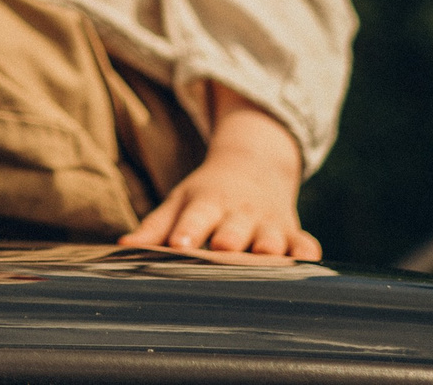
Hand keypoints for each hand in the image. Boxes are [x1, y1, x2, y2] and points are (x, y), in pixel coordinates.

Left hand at [119, 86, 320, 258]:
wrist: (253, 168)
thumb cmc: (206, 194)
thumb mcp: (179, 201)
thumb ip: (155, 227)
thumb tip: (124, 246)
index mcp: (207, 204)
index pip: (196, 217)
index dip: (189, 230)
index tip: (180, 244)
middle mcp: (239, 214)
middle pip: (234, 231)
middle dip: (229, 242)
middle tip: (222, 251)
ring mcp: (269, 224)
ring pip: (271, 239)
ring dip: (269, 250)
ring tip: (266, 260)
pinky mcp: (294, 233)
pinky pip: (305, 245)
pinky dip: (307, 254)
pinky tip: (308, 264)